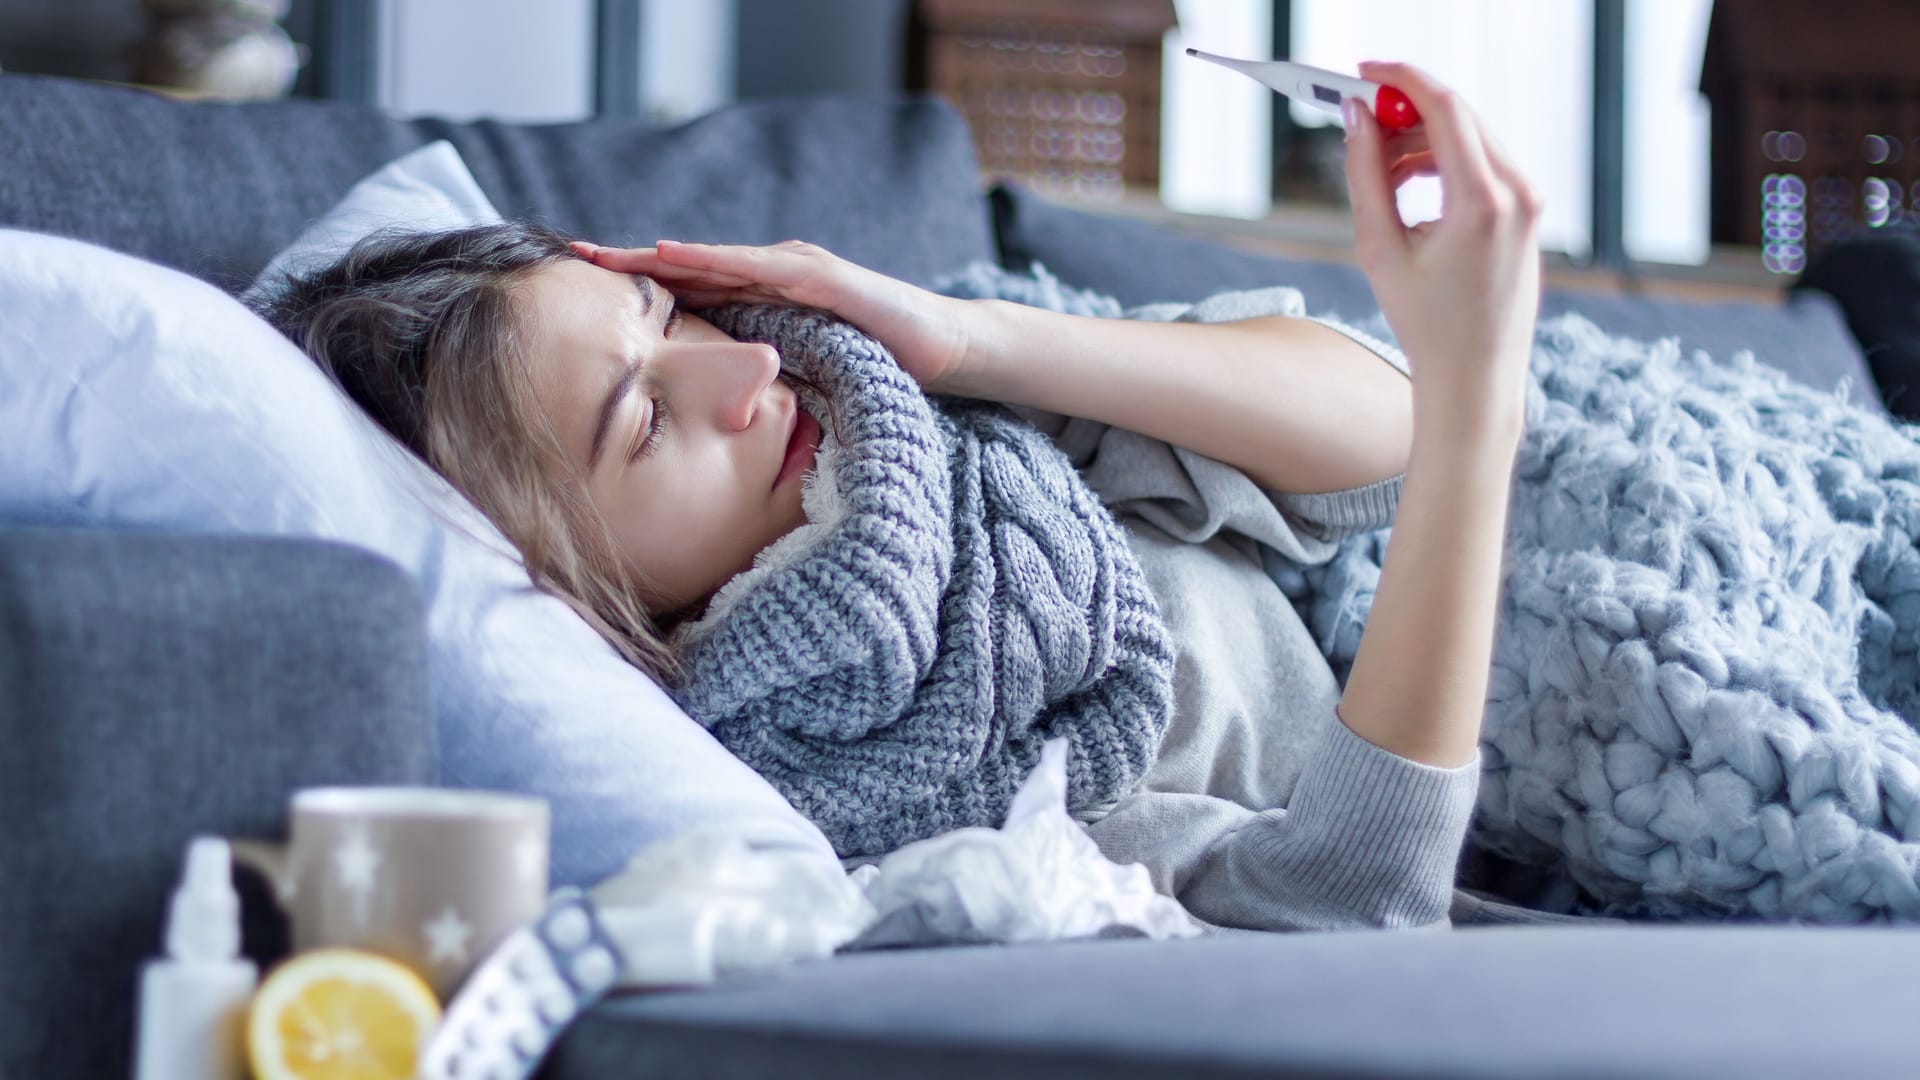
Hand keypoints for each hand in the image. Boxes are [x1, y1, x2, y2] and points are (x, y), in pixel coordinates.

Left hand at [571, 239, 973, 390]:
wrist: (945, 350)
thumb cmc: (876, 364)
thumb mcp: (804, 375)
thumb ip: (763, 380)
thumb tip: (719, 416)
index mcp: (765, 301)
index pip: (693, 292)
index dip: (640, 288)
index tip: (584, 290)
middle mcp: (775, 276)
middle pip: (692, 268)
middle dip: (633, 262)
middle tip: (575, 254)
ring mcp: (799, 271)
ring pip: (716, 261)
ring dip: (661, 256)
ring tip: (611, 254)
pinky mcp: (824, 280)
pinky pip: (760, 269)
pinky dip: (715, 261)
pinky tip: (676, 257)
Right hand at [1342, 61, 1542, 440]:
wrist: (1475, 377)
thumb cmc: (1425, 324)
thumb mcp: (1379, 248)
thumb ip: (1365, 175)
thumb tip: (1358, 119)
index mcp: (1483, 200)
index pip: (1444, 106)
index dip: (1400, 79)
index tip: (1364, 72)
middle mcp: (1518, 192)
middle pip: (1458, 115)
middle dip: (1405, 111)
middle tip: (1360, 123)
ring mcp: (1530, 201)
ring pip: (1469, 138)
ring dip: (1421, 142)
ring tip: (1380, 179)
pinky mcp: (1529, 212)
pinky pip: (1484, 164)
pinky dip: (1443, 164)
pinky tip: (1410, 194)